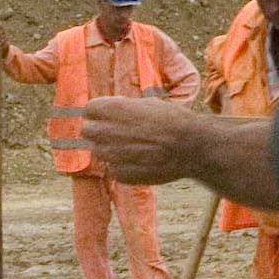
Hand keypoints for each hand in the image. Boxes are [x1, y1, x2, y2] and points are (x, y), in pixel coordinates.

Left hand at [81, 97, 203, 184]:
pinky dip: (123, 166)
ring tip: (134, 148)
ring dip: (111, 149)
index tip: (108, 115)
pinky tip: (140, 161)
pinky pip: (113, 168)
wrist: (190, 146)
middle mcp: (107, 132)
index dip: (99, 112)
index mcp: (113, 109)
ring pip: (99, 151)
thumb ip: (125, 109)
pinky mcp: (120, 174)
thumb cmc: (174, 121)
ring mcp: (112, 155)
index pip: (89, 109)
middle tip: (117, 133)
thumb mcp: (147, 104)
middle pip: (87, 130)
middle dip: (99, 131)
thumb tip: (114, 114)